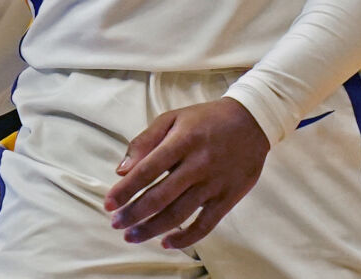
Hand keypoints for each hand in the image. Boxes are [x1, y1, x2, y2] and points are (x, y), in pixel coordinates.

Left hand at [104, 97, 270, 249]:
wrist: (251, 122)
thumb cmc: (205, 119)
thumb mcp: (173, 117)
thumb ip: (145, 140)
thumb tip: (121, 169)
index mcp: (182, 141)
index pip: (147, 170)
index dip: (125, 189)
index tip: (108, 204)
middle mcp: (198, 164)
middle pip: (160, 196)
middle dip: (134, 214)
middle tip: (116, 224)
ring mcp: (214, 183)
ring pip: (179, 214)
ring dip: (152, 229)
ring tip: (131, 236)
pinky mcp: (228, 198)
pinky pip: (205, 224)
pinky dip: (185, 238)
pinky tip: (167, 242)